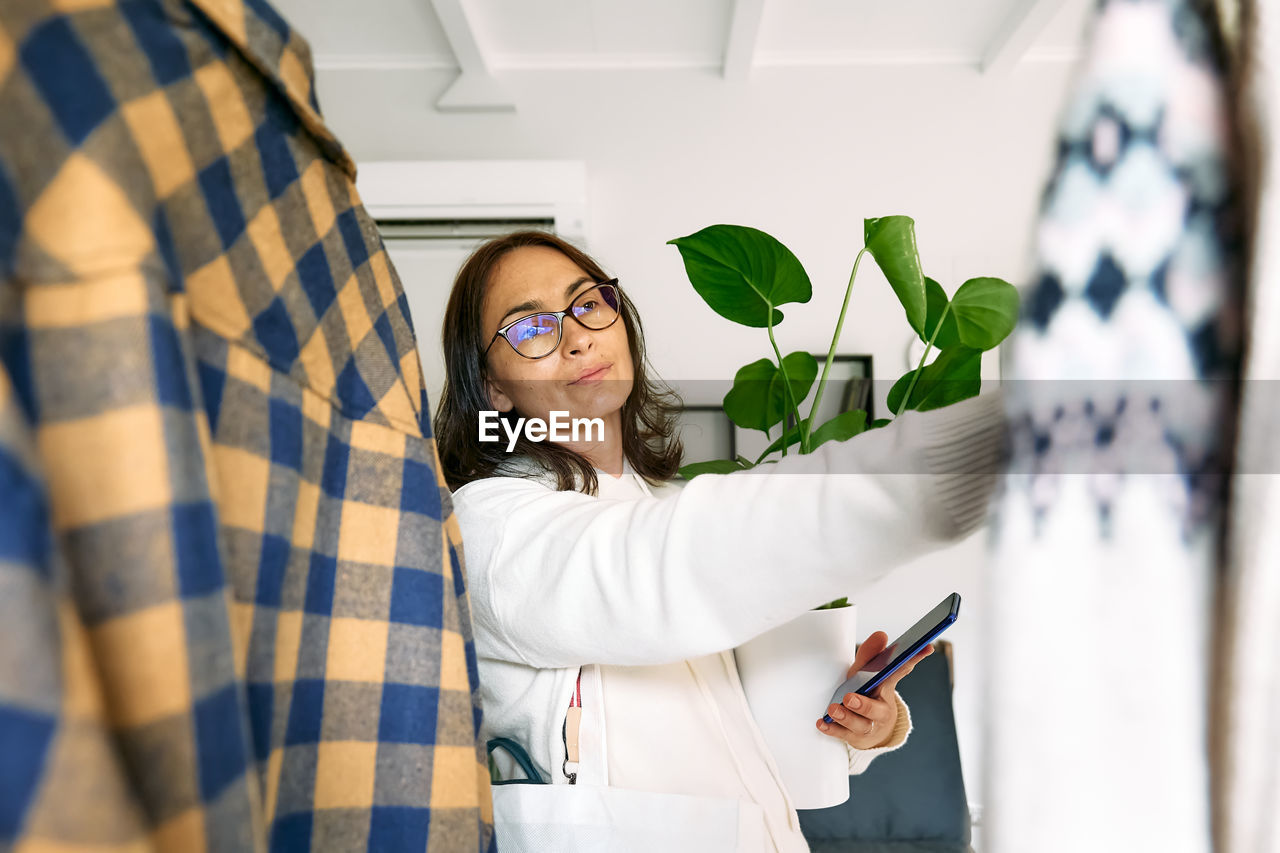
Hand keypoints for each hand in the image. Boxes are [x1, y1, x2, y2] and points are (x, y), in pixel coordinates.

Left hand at [815, 630, 931, 749]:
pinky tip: (822, 723)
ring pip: (859, 725)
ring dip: (846, 717)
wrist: (871, 730)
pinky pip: (842, 734)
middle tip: (850, 697)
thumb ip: (871, 655)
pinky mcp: (854, 737)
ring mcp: (868, 726)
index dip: (912, 659)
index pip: (900, 672)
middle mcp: (880, 710)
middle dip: (864, 704)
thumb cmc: (868, 695)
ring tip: (833, 709)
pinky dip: (832, 729)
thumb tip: (882, 634)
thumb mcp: (868, 674)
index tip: (925, 646)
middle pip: (876, 709)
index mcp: (886, 691)